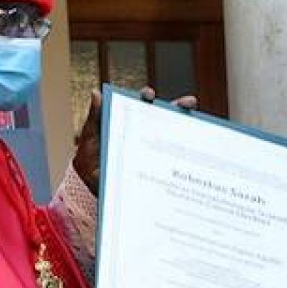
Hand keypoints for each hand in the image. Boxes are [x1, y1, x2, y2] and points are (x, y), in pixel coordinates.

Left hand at [72, 87, 197, 194]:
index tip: (148, 95)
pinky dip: (187, 156)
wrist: (95, 193)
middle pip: (165, 116)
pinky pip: (175, 160)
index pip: (141, 105)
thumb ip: (95, 118)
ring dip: (189, 127)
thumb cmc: (90, 164)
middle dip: (178, 107)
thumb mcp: (90, 140)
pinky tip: (196, 154)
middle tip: (186, 103)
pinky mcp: (159, 168)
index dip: (147, 98)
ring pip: (175, 135)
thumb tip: (96, 94)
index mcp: (128, 122)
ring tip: (197, 123)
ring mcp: (154, 150)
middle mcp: (145, 134)